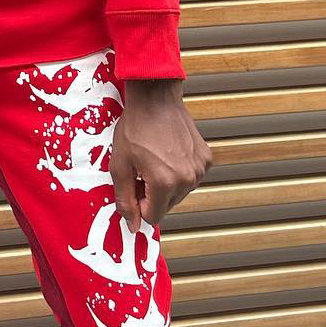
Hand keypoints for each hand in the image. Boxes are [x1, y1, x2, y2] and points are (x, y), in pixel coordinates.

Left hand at [109, 78, 211, 231]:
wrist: (155, 99)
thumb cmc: (134, 129)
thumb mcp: (119, 166)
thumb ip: (125, 200)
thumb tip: (133, 227)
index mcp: (164, 182)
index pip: (152, 217)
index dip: (139, 204)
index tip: (134, 184)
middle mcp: (187, 179)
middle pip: (166, 207)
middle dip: (152, 195)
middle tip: (142, 169)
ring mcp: (199, 169)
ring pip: (179, 194)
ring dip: (166, 184)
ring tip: (155, 160)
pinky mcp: (206, 160)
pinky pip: (190, 178)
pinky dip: (179, 172)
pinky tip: (169, 154)